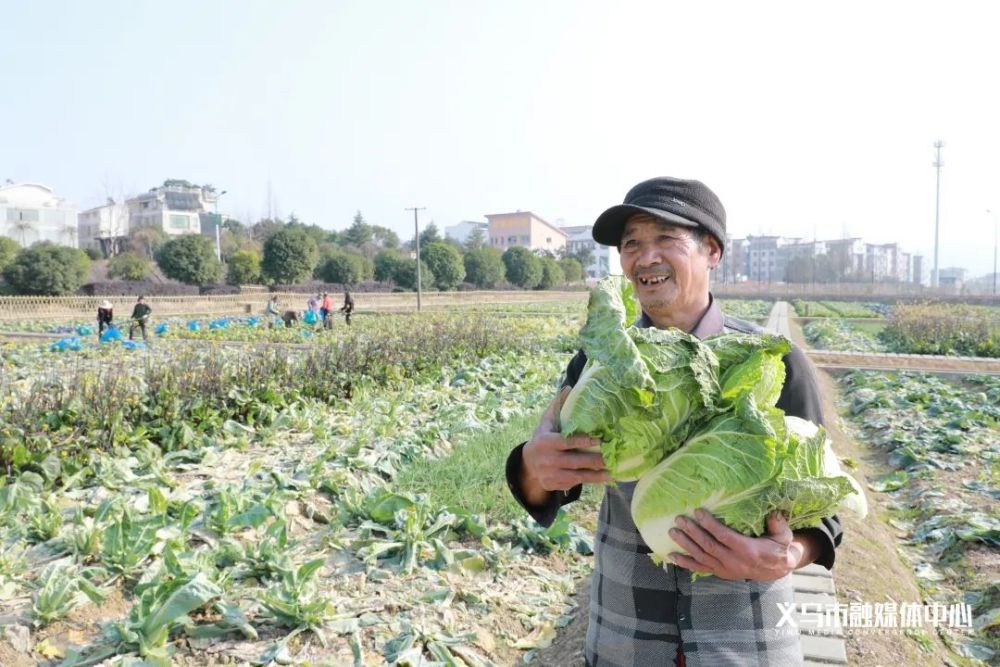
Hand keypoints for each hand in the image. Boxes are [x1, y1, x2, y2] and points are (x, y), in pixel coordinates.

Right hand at [520, 387, 609, 505]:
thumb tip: (569, 387)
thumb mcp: (546, 422)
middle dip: (595, 460)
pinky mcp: (554, 485)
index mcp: (545, 442)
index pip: (566, 442)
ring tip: (612, 472)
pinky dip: (589, 481)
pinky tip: (603, 479)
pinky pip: (574, 484)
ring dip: (596, 475)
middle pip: (575, 461)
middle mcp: (547, 460)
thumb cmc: (543, 438)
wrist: (528, 463)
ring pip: (577, 476)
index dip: (582, 441)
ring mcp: (550, 474)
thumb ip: (557, 406)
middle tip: (612, 457)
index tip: (599, 440)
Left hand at [668, 509, 805, 580]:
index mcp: (748, 551)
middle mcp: (735, 562)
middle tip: (679, 519)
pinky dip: (685, 563)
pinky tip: (672, 556)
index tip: (698, 511)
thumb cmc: (779, 547)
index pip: (724, 536)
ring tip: (672, 532)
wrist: (778, 569)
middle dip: (692, 532)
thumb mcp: (784, 536)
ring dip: (685, 544)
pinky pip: (700, 569)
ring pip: (702, 557)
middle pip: (709, 546)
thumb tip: (773, 513)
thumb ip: (778, 524)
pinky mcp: (721, 573)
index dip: (710, 524)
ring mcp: (726, 569)